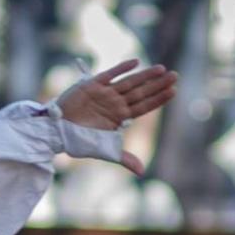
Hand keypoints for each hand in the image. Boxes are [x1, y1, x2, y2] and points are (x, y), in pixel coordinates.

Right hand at [56, 59, 177, 175]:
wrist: (59, 132)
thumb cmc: (81, 142)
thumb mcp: (106, 151)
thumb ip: (124, 158)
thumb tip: (142, 172)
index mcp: (121, 117)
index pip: (144, 106)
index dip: (158, 99)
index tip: (174, 91)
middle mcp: (116, 103)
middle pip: (141, 92)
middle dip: (158, 84)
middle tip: (175, 75)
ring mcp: (106, 93)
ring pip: (130, 82)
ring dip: (145, 76)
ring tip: (162, 69)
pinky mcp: (93, 85)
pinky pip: (110, 74)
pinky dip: (122, 68)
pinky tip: (136, 63)